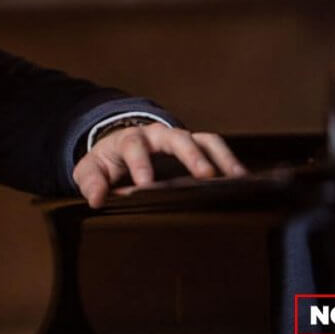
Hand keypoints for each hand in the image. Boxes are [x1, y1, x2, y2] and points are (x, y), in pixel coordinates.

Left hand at [71, 123, 246, 207]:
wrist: (120, 146)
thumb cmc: (108, 161)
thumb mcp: (92, 170)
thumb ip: (92, 182)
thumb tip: (97, 199)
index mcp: (129, 139)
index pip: (134, 146)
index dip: (140, 164)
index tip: (145, 185)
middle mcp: (158, 134)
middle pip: (177, 138)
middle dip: (192, 155)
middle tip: (205, 175)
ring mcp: (180, 138)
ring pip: (203, 140)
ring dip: (220, 157)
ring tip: (236, 177)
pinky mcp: (195, 146)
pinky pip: (215, 148)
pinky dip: (229, 161)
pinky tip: (242, 179)